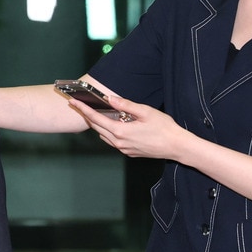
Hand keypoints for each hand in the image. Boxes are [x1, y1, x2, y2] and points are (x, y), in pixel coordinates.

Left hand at [67, 94, 185, 160]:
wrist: (177, 147)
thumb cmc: (164, 128)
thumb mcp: (145, 111)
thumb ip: (126, 105)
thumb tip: (110, 98)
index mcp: (121, 132)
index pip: (96, 119)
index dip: (84, 109)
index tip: (74, 102)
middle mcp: (119, 143)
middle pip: (97, 128)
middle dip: (87, 116)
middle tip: (80, 105)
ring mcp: (124, 149)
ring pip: (104, 136)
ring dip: (98, 125)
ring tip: (95, 113)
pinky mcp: (129, 153)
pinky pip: (113, 142)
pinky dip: (108, 132)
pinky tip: (113, 125)